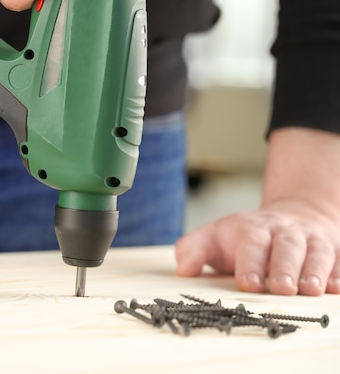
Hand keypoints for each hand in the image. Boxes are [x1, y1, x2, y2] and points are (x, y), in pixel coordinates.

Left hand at [176, 128, 339, 295]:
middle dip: (284, 267)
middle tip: (281, 288)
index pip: (251, 242)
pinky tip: (336, 288)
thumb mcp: (216, 237)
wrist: (292, 217)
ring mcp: (312, 239)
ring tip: (310, 290)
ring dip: (314, 270)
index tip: (247, 283)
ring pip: (316, 251)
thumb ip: (194, 249)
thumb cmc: (247, 237)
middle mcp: (285, 232)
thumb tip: (183, 269)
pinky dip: (339, 273)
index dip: (250, 263)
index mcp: (254, 229)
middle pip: (286, 246)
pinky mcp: (334, 249)